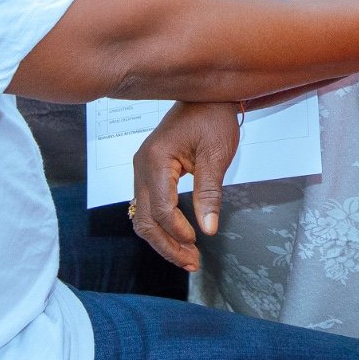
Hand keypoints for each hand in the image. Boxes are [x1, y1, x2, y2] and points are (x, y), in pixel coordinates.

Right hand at [130, 101, 241, 270]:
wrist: (207, 96)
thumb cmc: (213, 118)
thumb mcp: (216, 155)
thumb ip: (209, 193)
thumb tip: (209, 228)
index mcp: (156, 159)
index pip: (159, 208)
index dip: (177, 231)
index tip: (197, 242)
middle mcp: (141, 165)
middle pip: (144, 219)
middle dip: (167, 245)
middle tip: (192, 262)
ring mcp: (142, 169)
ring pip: (142, 216)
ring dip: (163, 240)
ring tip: (188, 257)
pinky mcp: (149, 172)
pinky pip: (147, 206)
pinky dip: (161, 225)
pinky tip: (180, 237)